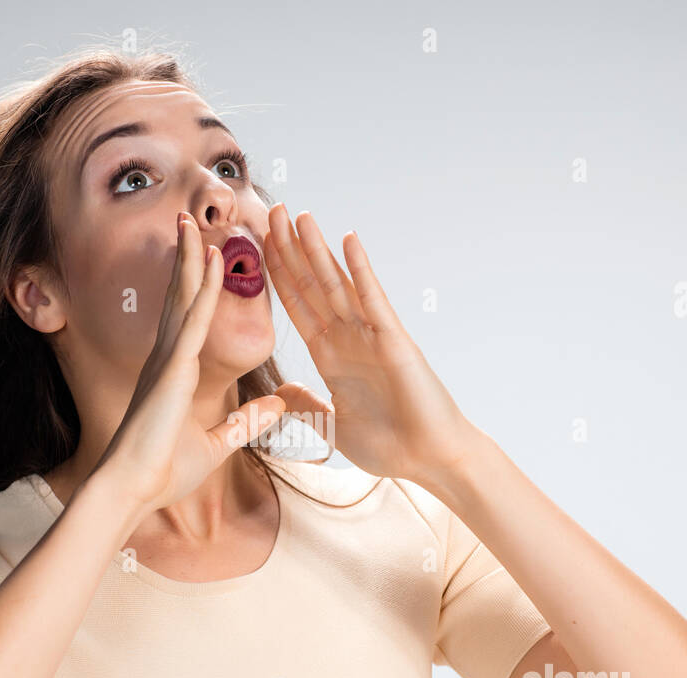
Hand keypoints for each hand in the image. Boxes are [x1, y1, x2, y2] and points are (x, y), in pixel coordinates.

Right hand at [93, 212, 286, 513]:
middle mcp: (167, 359)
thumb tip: (277, 408)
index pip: (189, 319)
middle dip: (185, 257)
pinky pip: (196, 321)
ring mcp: (168, 360)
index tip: (203, 257)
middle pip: (180, 297)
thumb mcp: (219, 443)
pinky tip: (215, 261)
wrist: (133, 489)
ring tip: (194, 220)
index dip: (195, 286)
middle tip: (188, 220)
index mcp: (173, 374)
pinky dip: (206, 289)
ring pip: (184, 297)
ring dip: (192, 256)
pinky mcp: (174, 369)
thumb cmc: (164, 472)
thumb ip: (246, 422)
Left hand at [262, 203, 474, 484]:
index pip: (297, 305)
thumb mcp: (333, 426)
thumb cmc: (389, 446)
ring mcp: (371, 336)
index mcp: (331, 356)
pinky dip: (360, 270)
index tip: (258, 244)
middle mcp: (349, 339)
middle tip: (271, 209)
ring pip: (337, 284)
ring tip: (299, 215)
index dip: (277, 274)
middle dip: (290, 249)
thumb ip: (309, 407)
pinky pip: (372, 299)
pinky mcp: (394, 341)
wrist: (428, 460)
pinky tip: (348, 240)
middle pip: (312, 285)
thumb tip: (284, 393)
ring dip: (317, 250)